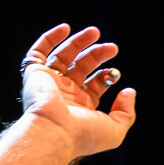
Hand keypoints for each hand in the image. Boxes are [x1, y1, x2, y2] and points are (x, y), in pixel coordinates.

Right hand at [20, 23, 135, 156]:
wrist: (53, 132)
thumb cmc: (82, 135)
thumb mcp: (115, 130)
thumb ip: (126, 113)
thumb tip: (129, 91)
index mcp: (80, 107)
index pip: (95, 84)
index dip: (107, 75)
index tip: (115, 73)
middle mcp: (64, 94)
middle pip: (82, 66)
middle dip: (97, 55)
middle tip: (112, 47)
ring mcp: (49, 83)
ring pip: (64, 55)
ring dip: (79, 42)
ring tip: (95, 32)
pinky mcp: (34, 74)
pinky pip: (38, 52)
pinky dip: (50, 38)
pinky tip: (66, 28)